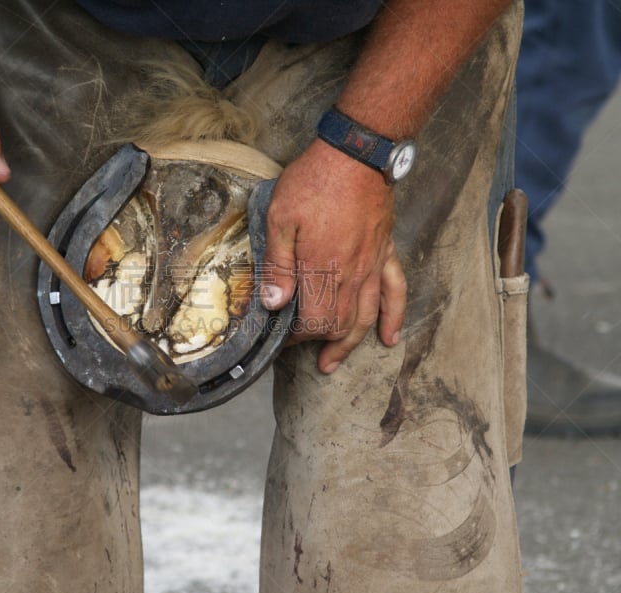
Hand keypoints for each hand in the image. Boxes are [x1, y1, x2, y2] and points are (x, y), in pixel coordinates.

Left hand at [261, 139, 406, 372]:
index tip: (282, 338)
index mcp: (322, 270)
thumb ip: (278, 264)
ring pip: (366, 318)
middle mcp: (351, 276)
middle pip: (340, 326)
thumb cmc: (314, 182)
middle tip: (310, 359)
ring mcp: (371, 266)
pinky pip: (395, 292)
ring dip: (352, 344)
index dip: (297, 337)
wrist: (357, 155)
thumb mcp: (281, 218)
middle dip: (323, 346)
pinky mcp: (385, 252)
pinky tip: (390, 337)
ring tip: (337, 362)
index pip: (313, 321)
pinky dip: (394, 317)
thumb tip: (273, 303)